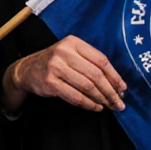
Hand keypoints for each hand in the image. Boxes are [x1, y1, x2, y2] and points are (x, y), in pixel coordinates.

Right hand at [1, 36, 125, 113]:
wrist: (27, 69)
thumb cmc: (55, 63)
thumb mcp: (70, 54)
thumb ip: (90, 62)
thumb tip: (117, 83)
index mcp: (73, 42)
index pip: (101, 59)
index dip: (115, 76)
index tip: (123, 88)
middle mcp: (64, 52)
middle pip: (95, 74)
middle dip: (110, 91)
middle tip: (118, 102)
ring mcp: (56, 67)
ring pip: (87, 86)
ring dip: (101, 99)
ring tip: (109, 106)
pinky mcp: (50, 82)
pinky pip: (75, 96)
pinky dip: (89, 104)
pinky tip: (96, 107)